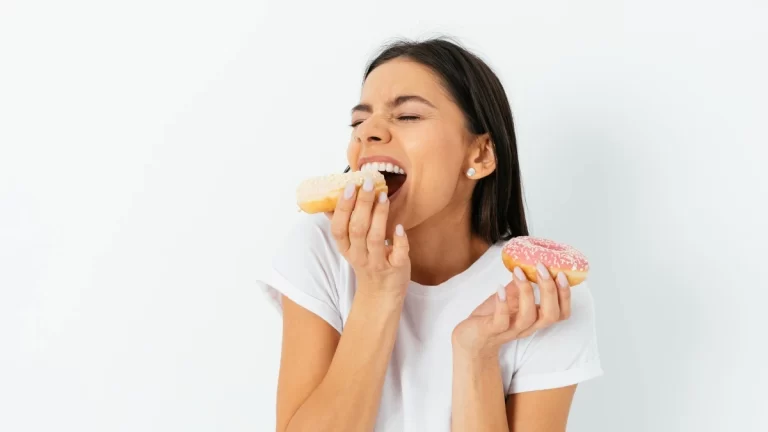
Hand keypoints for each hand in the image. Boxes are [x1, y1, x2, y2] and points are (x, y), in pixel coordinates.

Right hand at [325, 174, 410, 297]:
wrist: (381, 294)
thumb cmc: (367, 262)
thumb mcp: (350, 247)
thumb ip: (342, 225)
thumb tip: (327, 202)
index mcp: (346, 248)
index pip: (338, 227)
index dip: (343, 207)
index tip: (350, 186)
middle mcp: (359, 256)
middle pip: (357, 229)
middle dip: (362, 204)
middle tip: (369, 183)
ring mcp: (377, 262)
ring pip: (375, 238)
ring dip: (379, 216)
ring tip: (383, 196)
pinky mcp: (395, 268)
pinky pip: (397, 254)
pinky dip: (399, 241)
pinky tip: (400, 227)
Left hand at [451, 263, 571, 357]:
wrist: (470, 339)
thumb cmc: (492, 317)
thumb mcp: (510, 298)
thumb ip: (520, 285)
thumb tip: (528, 262)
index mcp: (535, 319)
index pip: (561, 313)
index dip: (565, 296)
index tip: (562, 274)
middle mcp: (527, 326)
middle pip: (551, 315)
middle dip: (550, 290)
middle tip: (542, 268)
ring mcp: (510, 330)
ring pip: (528, 317)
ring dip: (526, 291)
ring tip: (519, 272)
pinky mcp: (492, 331)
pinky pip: (501, 321)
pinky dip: (502, 304)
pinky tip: (500, 287)